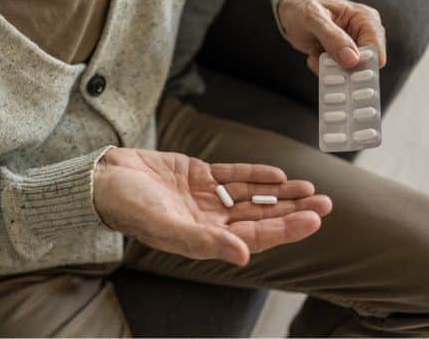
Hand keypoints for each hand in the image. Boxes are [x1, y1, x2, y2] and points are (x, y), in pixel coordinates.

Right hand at [93, 147, 331, 266]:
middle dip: (293, 211)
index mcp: (204, 239)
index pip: (255, 236)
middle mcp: (209, 221)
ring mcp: (204, 197)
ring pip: (252, 197)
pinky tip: (277, 174)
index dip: (286, 228)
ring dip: (281, 193)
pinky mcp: (197, 175)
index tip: (314, 219)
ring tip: (310, 187)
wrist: (102, 180)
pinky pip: (233, 176)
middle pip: (261, 217)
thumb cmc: (128, 207)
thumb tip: (244, 255)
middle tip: (326, 202)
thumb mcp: (166, 226)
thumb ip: (205, 242)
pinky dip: (256, 175)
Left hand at [277, 0, 387, 75]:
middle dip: (344, 70)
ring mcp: (352, 47)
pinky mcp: (341, 58)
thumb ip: (332, 37)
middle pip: (366, 65)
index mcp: (365, 19)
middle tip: (324, 63)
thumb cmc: (302, 6)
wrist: (290, 11)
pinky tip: (313, 55)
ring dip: (330, 69)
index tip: (346, 71)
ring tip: (315, 55)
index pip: (375, 49)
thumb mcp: (313, 18)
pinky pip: (337, 74)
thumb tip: (352, 60)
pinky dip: (322, 68)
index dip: (364, 64)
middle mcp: (363, 34)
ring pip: (350, 73)